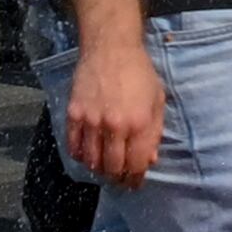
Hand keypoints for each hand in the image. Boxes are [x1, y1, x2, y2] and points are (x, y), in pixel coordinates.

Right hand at [64, 33, 163, 187]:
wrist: (110, 49)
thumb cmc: (139, 73)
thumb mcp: (157, 100)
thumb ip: (154, 132)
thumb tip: (149, 160)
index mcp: (139, 122)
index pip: (136, 164)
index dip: (135, 178)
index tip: (135, 183)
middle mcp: (115, 126)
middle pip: (112, 168)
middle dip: (118, 178)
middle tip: (120, 177)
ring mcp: (92, 121)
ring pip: (92, 162)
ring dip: (99, 169)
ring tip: (105, 167)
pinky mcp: (73, 115)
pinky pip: (74, 148)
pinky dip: (81, 157)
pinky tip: (89, 155)